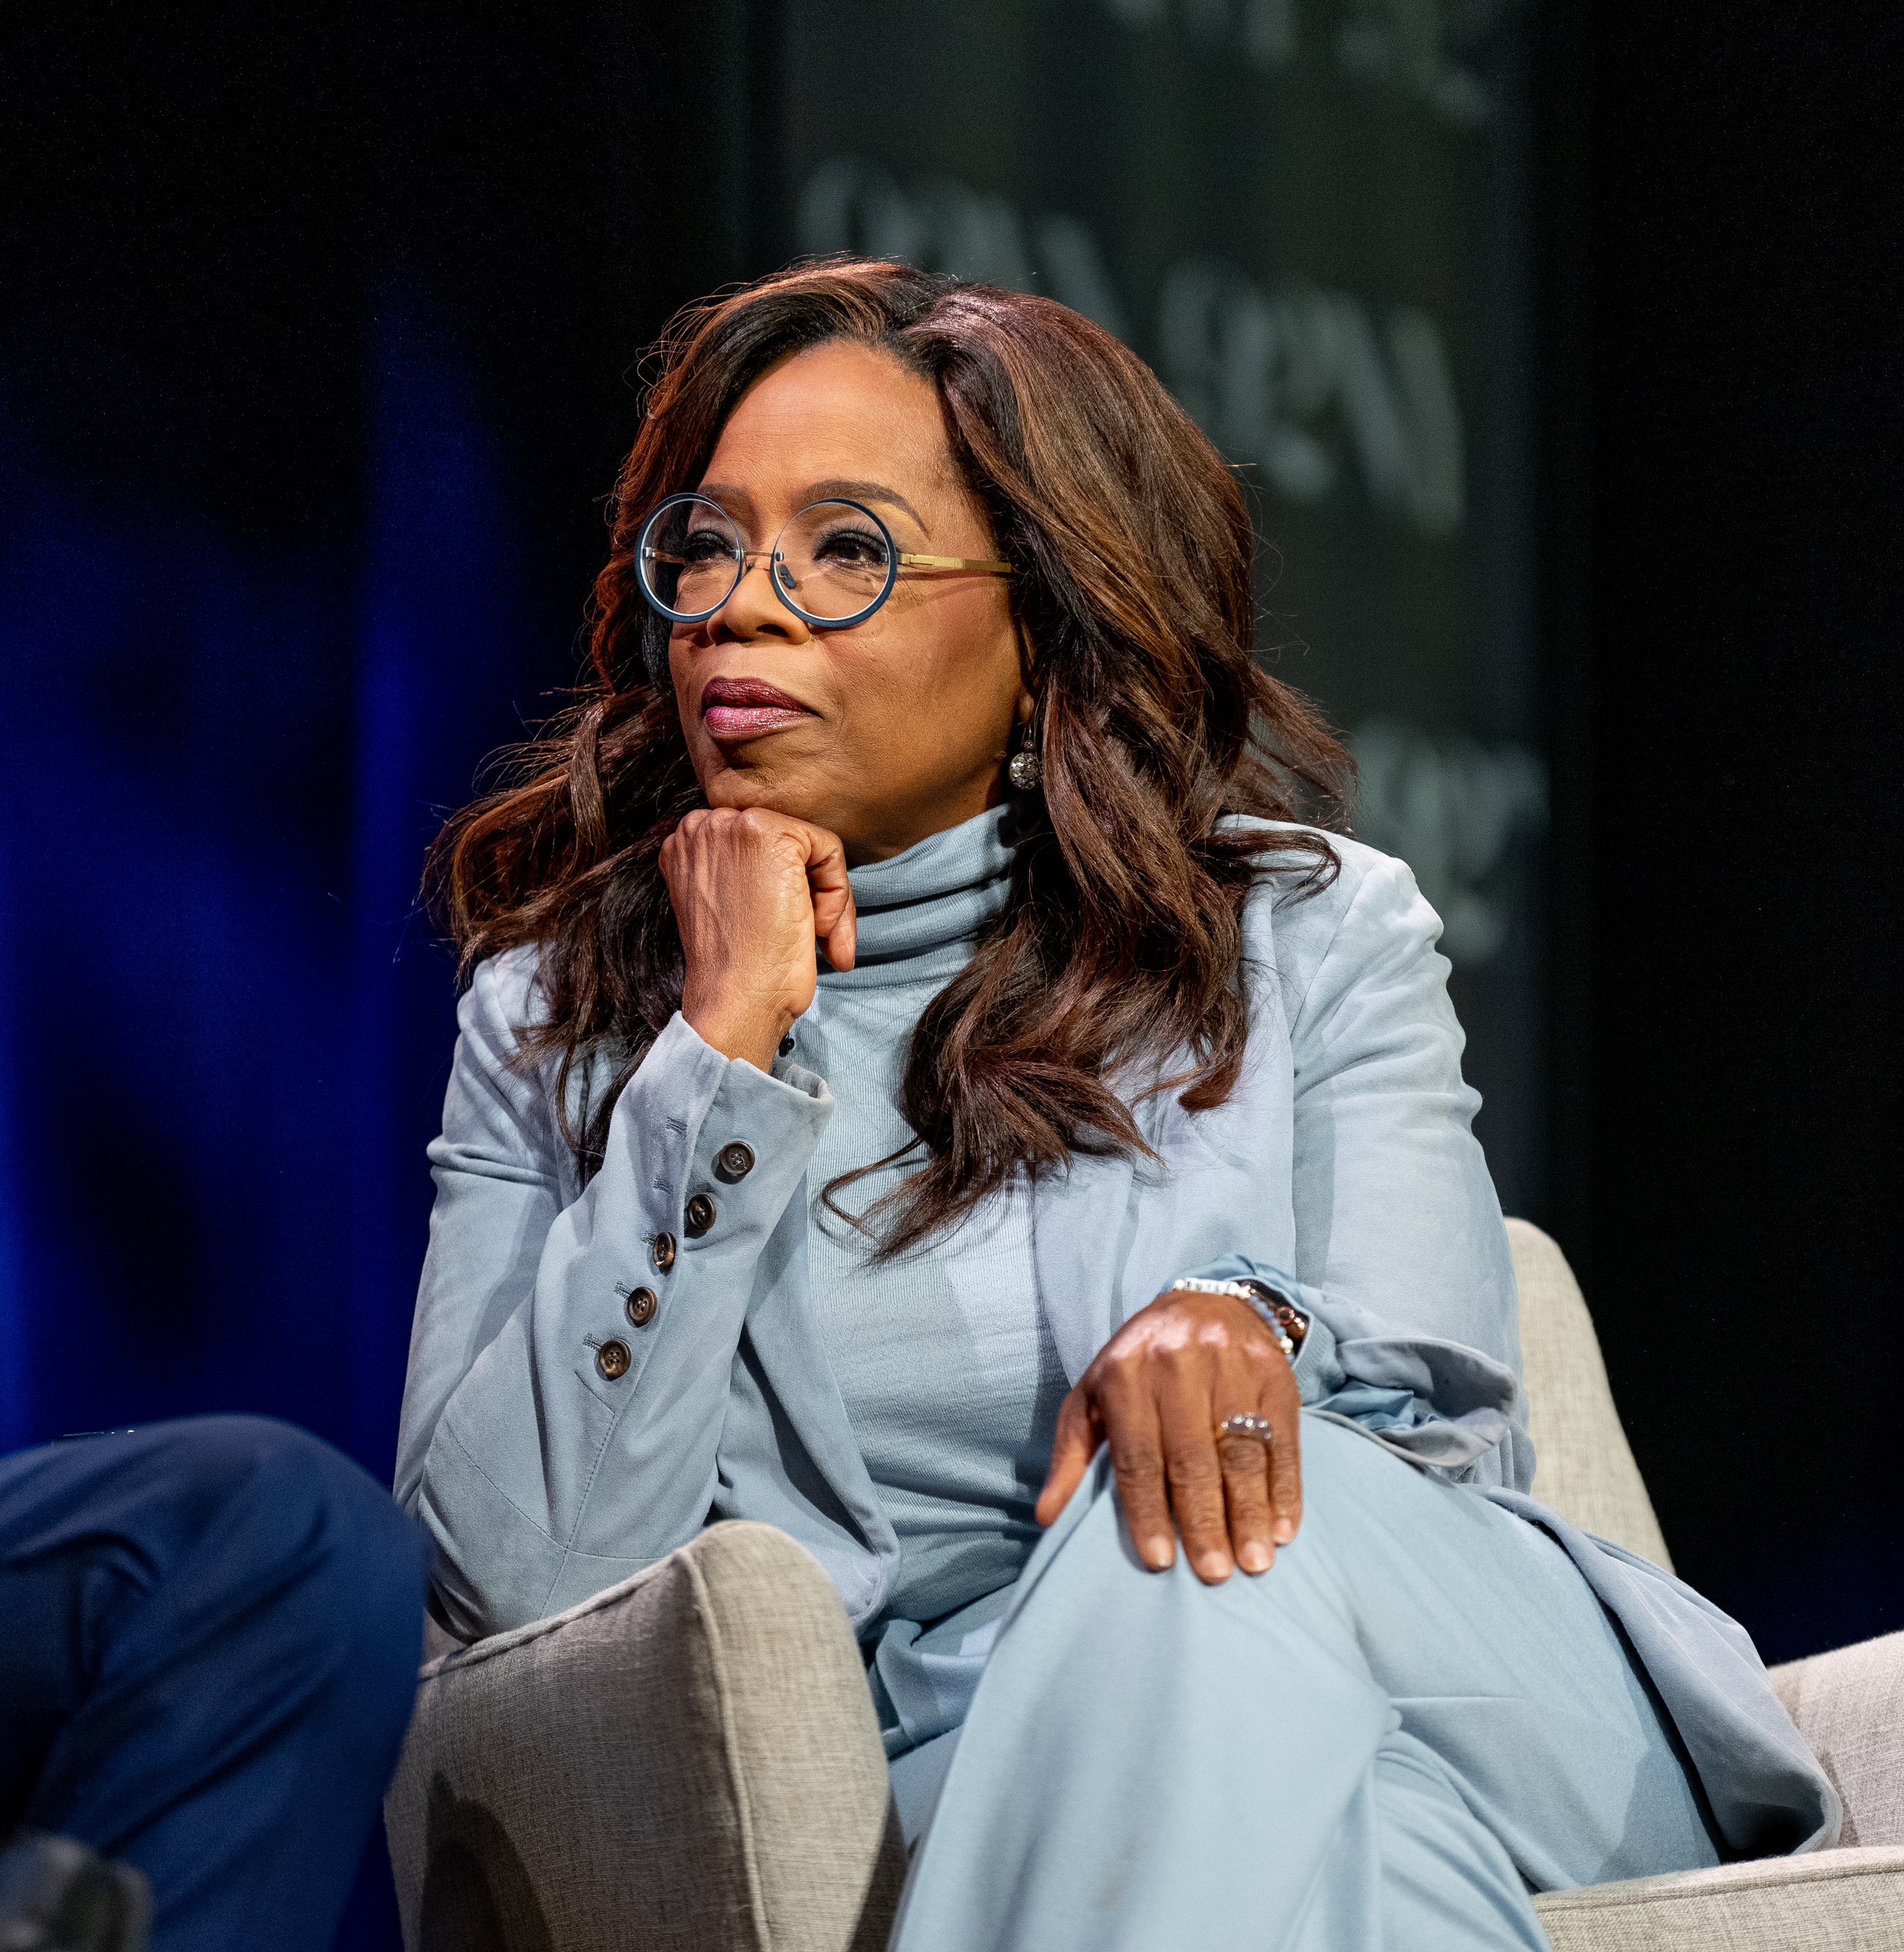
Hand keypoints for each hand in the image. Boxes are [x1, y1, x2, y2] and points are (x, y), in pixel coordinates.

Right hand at [659, 807, 855, 1071]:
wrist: (735, 1000)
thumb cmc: (735, 966)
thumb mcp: (723, 902)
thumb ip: (739, 869)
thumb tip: (785, 859)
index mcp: (686, 842)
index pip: (756, 843)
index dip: (781, 885)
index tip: (785, 926)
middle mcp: (702, 824)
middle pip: (784, 839)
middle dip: (807, 887)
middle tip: (809, 933)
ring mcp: (734, 826)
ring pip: (810, 846)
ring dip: (825, 895)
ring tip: (814, 935)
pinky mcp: (771, 836)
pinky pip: (829, 852)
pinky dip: (837, 896)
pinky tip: (815, 929)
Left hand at [1035, 1288, 1302, 1582]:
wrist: (1206, 1304)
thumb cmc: (1139, 1365)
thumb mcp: (1093, 1396)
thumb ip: (1072, 1454)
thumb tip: (1048, 1516)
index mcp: (1126, 1375)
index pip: (1138, 1455)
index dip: (1147, 1511)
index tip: (1159, 1561)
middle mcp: (1178, 1367)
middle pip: (1192, 1457)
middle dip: (1204, 1521)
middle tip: (1214, 1574)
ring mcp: (1231, 1368)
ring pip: (1242, 1451)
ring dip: (1250, 1512)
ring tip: (1254, 1562)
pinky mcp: (1274, 1376)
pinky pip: (1284, 1440)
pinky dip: (1285, 1488)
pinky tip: (1283, 1528)